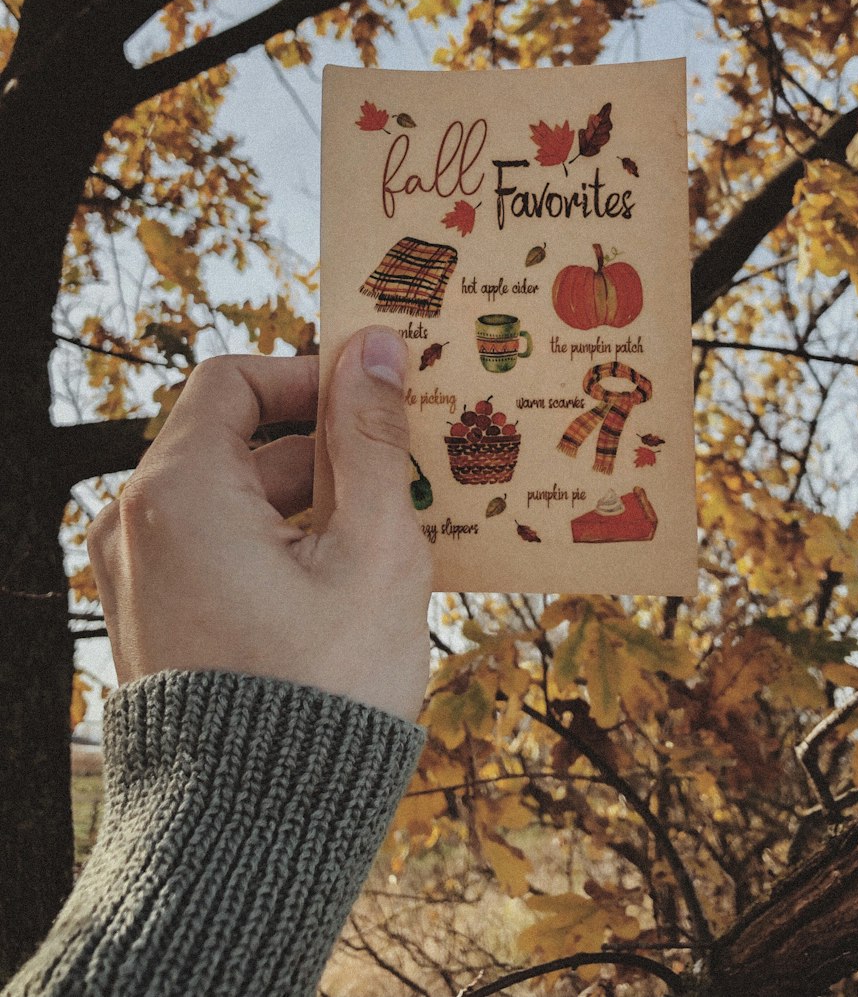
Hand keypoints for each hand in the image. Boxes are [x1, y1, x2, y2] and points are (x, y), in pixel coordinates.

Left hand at [87, 327, 431, 723]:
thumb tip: (372, 346)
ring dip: (309, 504)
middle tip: (400, 477)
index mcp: (177, 492)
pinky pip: (216, 549)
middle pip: (235, 442)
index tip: (372, 400)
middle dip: (323, 451)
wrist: (252, 832)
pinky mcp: (152, 620)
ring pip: (231, 500)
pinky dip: (276, 546)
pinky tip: (343, 584)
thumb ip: (370, 437)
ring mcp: (136, 577)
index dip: (308, 377)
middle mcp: (135, 525)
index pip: (233, 379)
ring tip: (385, 542)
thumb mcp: (371, 549)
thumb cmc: (320, 688)